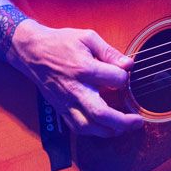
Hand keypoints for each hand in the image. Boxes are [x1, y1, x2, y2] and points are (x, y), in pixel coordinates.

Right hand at [10, 22, 143, 136]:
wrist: (32, 52)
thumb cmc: (61, 43)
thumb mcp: (87, 38)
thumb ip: (109, 52)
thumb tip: (129, 65)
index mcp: (83, 68)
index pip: (115, 79)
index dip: (125, 77)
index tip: (125, 74)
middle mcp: (75, 89)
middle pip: (100, 113)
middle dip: (123, 121)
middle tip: (138, 121)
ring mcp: (66, 102)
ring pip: (89, 126)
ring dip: (110, 130)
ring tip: (125, 126)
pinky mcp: (61, 109)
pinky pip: (78, 128)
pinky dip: (94, 132)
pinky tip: (106, 128)